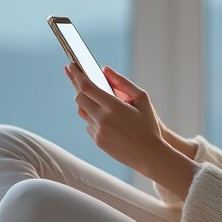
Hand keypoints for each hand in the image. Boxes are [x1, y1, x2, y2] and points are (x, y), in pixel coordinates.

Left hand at [63, 64, 195, 197]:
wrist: (150, 155)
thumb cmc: (149, 125)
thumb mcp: (142, 99)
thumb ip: (122, 82)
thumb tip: (105, 70)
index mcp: (114, 106)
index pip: (87, 87)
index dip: (77, 75)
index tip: (71, 66)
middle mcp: (103, 119)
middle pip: (80, 98)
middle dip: (78, 87)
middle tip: (79, 78)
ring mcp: (98, 132)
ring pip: (82, 112)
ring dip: (85, 103)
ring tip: (94, 97)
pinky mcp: (98, 141)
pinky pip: (88, 125)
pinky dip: (92, 117)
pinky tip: (103, 116)